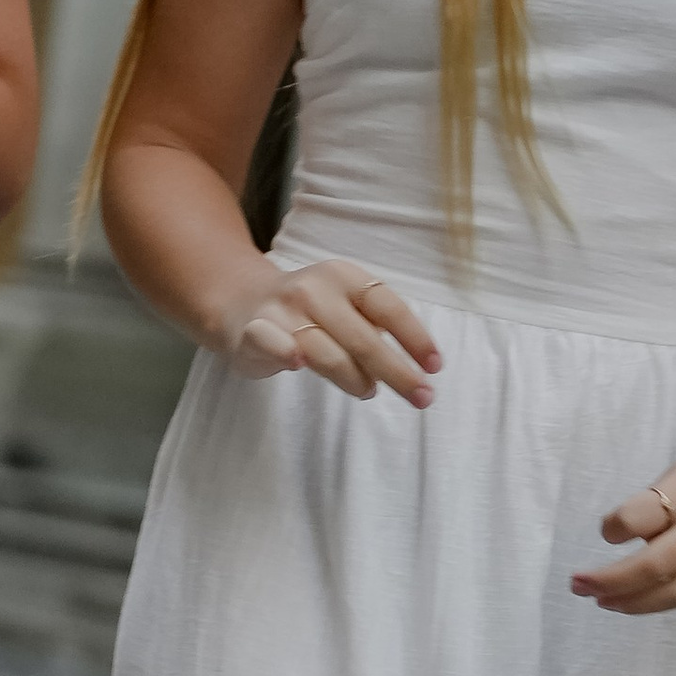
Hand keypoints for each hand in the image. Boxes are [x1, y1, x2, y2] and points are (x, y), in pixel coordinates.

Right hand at [218, 257, 438, 407]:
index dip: (415, 338)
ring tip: (368, 390)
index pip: (388, 307)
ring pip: (328, 353)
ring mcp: (282, 309)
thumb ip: (374, 328)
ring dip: (356, 379)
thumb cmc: (309, 311)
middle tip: (422, 398)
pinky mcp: (254, 330)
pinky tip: (298, 363)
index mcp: (344, 277)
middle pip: (364, 338)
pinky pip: (271, 342)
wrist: (240, 301)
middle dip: (397, 372)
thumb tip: (418, 367)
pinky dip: (285, 350)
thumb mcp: (345, 306)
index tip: (435, 367)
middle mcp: (314, 289)